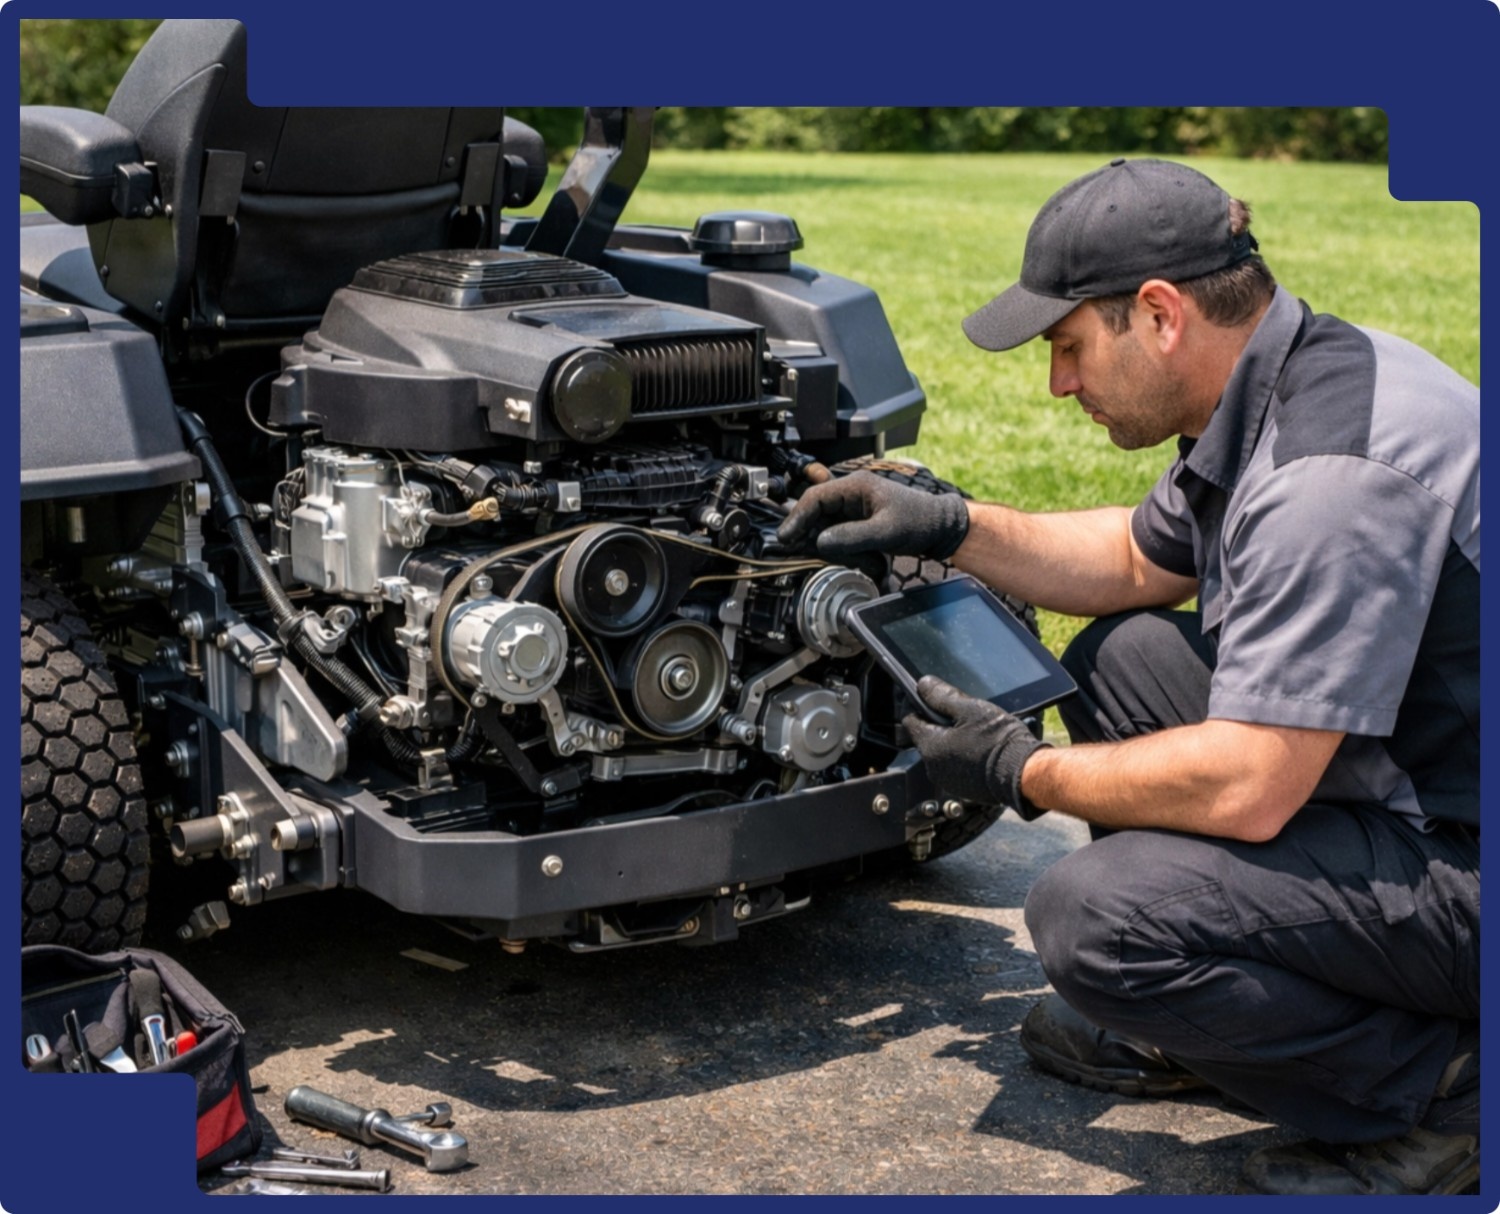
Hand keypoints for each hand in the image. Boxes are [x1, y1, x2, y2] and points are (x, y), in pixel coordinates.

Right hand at [776, 472, 968, 559]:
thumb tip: (820, 542)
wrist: (940, 528)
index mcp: (856, 486)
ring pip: (825, 526)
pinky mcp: (857, 521)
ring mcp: (853, 508)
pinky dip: (841, 548)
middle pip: (816, 512)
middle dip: (811, 533)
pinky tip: (857, 558)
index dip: (797, 518)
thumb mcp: (886, 532)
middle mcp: (851, 493)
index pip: (815, 498)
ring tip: (853, 558)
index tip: (786, 537)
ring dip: (831, 545)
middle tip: (803, 551)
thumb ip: (852, 537)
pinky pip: (837, 534)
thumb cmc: (919, 522)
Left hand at [903, 675, 1049, 816]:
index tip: (934, 701)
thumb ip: (943, 696)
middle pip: (927, 737)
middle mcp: (933, 767)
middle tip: (964, 717)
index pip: (911, 721)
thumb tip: (923, 685)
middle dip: (940, 725)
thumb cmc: (999, 742)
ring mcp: (947, 781)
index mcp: (930, 746)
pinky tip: (981, 749)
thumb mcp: (970, 709)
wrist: (1024, 774)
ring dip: (953, 741)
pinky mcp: (962, 789)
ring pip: (942, 753)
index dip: (920, 707)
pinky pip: (955, 767)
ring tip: (977, 733)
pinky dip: (963, 757)